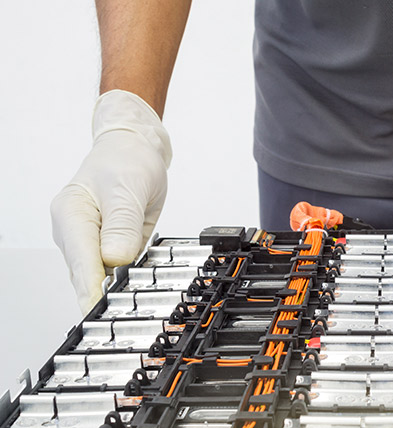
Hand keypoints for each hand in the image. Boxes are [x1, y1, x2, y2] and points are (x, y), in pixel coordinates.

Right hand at [51, 90, 171, 313]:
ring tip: (131, 308)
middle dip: (103, 297)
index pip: (82, 261)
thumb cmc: (126, 159)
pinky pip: (113, 268)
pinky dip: (123, 279)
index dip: (93, 289)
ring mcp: (89, 240)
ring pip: (99, 275)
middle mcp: (74, 230)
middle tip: (120, 320)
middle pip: (86, 274)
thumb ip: (122, 225)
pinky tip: (135, 291)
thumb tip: (115, 259)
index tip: (103, 310)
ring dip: (114, 291)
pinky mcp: (106, 245)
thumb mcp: (128, 188)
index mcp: (70, 214)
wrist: (134, 147)